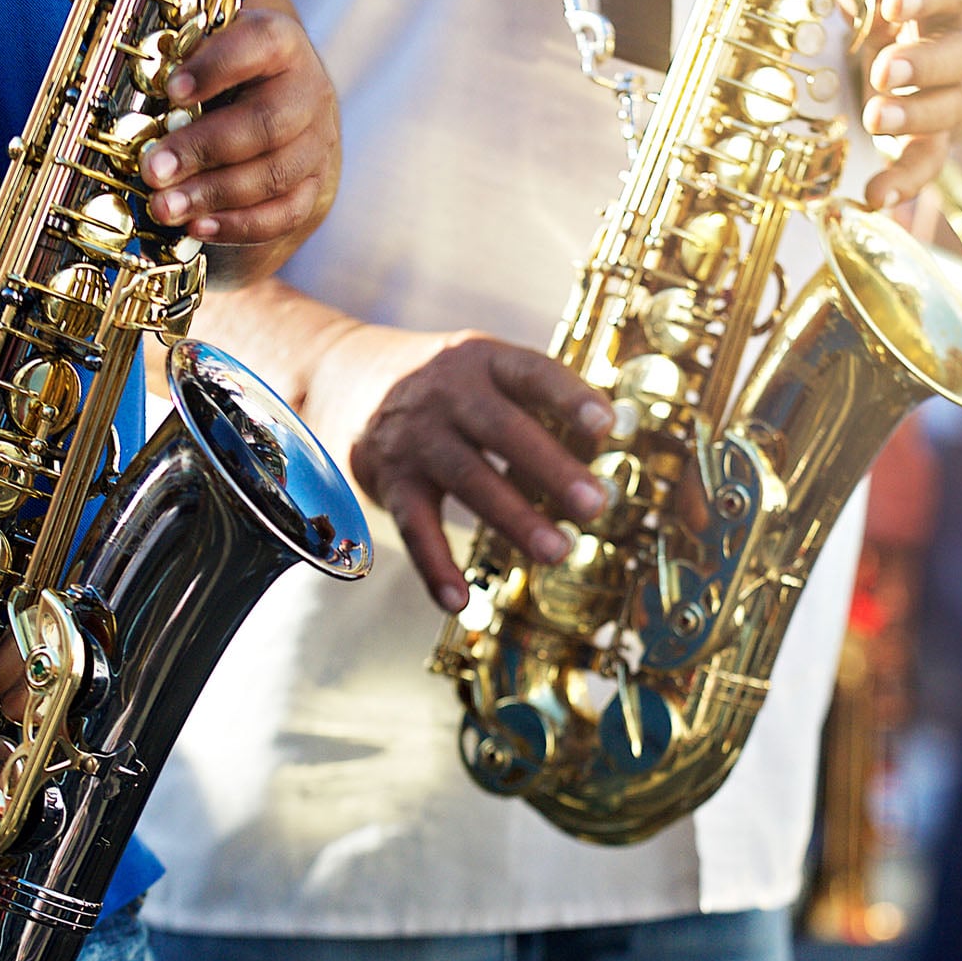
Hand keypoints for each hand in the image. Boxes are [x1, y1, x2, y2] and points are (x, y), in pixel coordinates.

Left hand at [140, 0, 339, 245]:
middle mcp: (306, 91)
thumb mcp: (202, 39)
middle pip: (264, 124)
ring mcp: (315, 144)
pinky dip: (239, 225)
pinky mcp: (314, 187)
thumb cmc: (231, 74)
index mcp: (277, 42)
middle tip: (151, 169)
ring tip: (163, 207)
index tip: (169, 89)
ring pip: (272, 175)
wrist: (291, 113)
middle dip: (203, 149)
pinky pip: (283, 213)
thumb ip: (147, 19)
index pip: (256, 47)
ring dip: (213, 195)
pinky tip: (197, 228)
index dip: (215, 67)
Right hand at [310, 329, 614, 611]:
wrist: (342, 376)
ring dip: (515, 518)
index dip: (569, 397)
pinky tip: (460, 600)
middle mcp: (448, 393)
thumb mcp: (485, 369)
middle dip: (552, 469)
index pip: (531, 373)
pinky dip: (435, 566)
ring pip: (468, 479)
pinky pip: (414, 526)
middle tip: (596, 506)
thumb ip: (541, 399)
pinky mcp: (390, 478)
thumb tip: (619, 436)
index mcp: (483, 360)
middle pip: (504, 431)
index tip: (608, 425)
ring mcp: (416, 437)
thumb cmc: (445, 383)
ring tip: (559, 551)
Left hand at [853, 0, 961, 208]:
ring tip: (876, 120)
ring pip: (950, 107)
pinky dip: (906, 180)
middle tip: (884, 72)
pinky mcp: (945, 131)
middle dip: (922, 65)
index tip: (897, 4)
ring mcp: (959, 90)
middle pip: (958, 55)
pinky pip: (932, 158)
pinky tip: (877, 196)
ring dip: (914, 118)